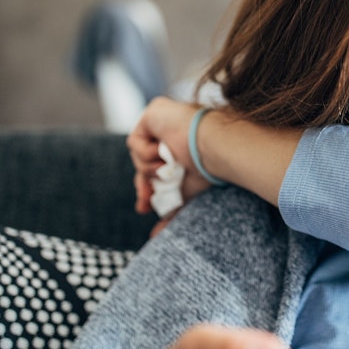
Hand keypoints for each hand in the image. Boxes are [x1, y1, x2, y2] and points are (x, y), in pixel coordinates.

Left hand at [126, 97, 211, 216]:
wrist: (213, 148)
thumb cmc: (208, 169)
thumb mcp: (185, 193)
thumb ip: (171, 209)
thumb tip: (155, 236)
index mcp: (180, 146)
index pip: (155, 167)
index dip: (147, 187)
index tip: (145, 207)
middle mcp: (170, 130)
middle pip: (142, 162)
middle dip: (142, 184)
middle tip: (145, 202)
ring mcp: (161, 120)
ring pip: (137, 155)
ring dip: (150, 168)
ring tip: (168, 168)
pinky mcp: (153, 112)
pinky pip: (135, 142)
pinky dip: (147, 154)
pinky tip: (164, 153)